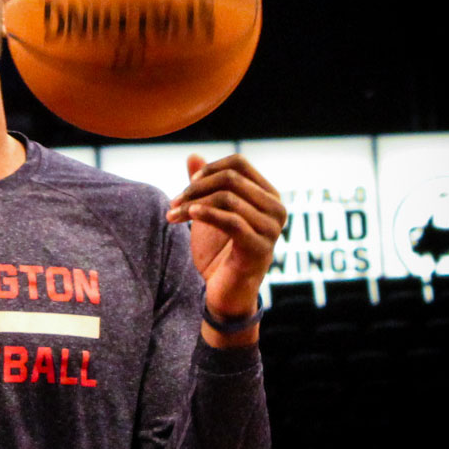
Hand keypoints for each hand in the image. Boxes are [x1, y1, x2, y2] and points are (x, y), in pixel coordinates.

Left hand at [166, 154, 285, 343]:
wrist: (224, 292)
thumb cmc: (218, 252)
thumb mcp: (208, 213)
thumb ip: (203, 185)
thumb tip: (192, 155)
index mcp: (268, 195)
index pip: (239, 163)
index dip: (209, 168)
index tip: (188, 184)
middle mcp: (276, 208)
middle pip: (231, 178)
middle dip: (195, 187)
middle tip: (173, 202)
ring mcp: (271, 229)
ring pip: (227, 197)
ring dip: (193, 203)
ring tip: (172, 214)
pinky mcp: (259, 248)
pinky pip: (231, 220)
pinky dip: (205, 214)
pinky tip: (187, 215)